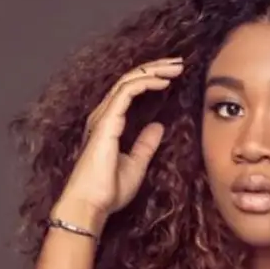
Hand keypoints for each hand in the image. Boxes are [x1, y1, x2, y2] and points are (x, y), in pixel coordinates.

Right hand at [53, 57, 183, 222]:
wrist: (91, 205)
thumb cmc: (108, 191)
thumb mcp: (135, 165)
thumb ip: (145, 145)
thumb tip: (158, 127)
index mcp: (109, 124)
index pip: (130, 91)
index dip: (151, 80)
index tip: (173, 77)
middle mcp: (104, 116)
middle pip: (130, 80)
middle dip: (155, 68)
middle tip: (178, 63)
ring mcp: (103, 117)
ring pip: (129, 81)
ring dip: (153, 71)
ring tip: (175, 67)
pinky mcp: (106, 122)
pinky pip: (126, 92)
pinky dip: (145, 83)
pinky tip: (163, 82)